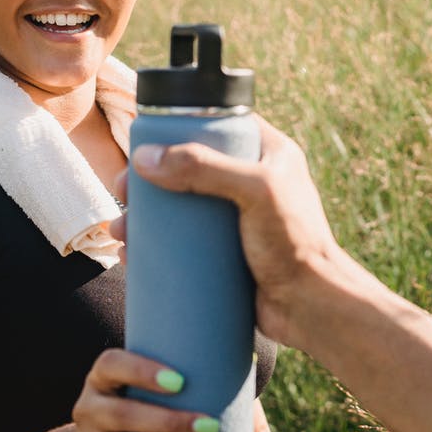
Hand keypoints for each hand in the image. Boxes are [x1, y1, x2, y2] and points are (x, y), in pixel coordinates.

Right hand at [68, 348, 224, 431]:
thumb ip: (186, 370)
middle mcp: (88, 409)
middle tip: (211, 426)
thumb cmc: (142, 404)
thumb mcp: (147, 386)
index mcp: (102, 378)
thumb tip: (250, 358)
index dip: (141, 371)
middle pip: (122, 415)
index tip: (181, 380)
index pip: (112, 365)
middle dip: (169, 423)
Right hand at [109, 117, 344, 348]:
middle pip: (189, 168)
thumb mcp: (255, 193)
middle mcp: (252, 183)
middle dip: (150, 179)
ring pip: (181, 208)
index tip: (143, 139)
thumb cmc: (296, 245)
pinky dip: (156, 247)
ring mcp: (238, 221)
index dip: (178, 128)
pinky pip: (184, 244)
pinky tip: (132, 255)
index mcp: (268, 154)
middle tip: (122, 190)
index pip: (217, 125)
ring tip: (120, 231)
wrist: (311, 307)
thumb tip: (146, 158)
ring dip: (145, 216)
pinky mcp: (227, 255)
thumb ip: (204, 168)